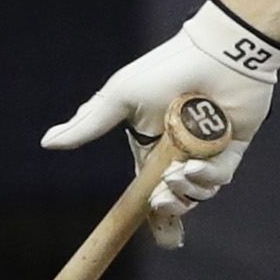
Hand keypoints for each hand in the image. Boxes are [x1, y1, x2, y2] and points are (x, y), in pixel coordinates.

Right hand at [41, 0, 279, 247]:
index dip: (149, 213)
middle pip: (173, 198)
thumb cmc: (165, 70)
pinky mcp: (232, 148)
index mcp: (150, 145)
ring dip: (187, 191)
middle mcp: (178, 153)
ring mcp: (206, 151)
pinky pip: (220, 176)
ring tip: (177, 176)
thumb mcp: (120, 97)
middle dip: (167, 209)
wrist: (215, 53)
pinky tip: (195, 166)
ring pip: (197, 191)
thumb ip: (88, 124)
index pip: (146, 189)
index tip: (144, 227)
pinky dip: (208, 177)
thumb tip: (47, 142)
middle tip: (160, 202)